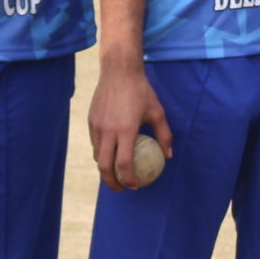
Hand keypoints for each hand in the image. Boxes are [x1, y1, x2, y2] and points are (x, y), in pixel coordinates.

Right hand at [89, 55, 171, 190]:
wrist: (118, 70)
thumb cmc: (141, 91)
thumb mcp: (157, 112)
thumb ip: (164, 135)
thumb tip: (169, 155)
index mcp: (125, 130)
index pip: (124, 164)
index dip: (129, 179)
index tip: (135, 186)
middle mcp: (108, 131)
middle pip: (105, 166)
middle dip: (112, 183)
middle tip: (122, 188)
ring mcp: (97, 126)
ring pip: (97, 155)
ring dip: (105, 168)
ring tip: (115, 173)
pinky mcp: (91, 120)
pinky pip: (94, 142)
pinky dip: (101, 153)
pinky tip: (110, 153)